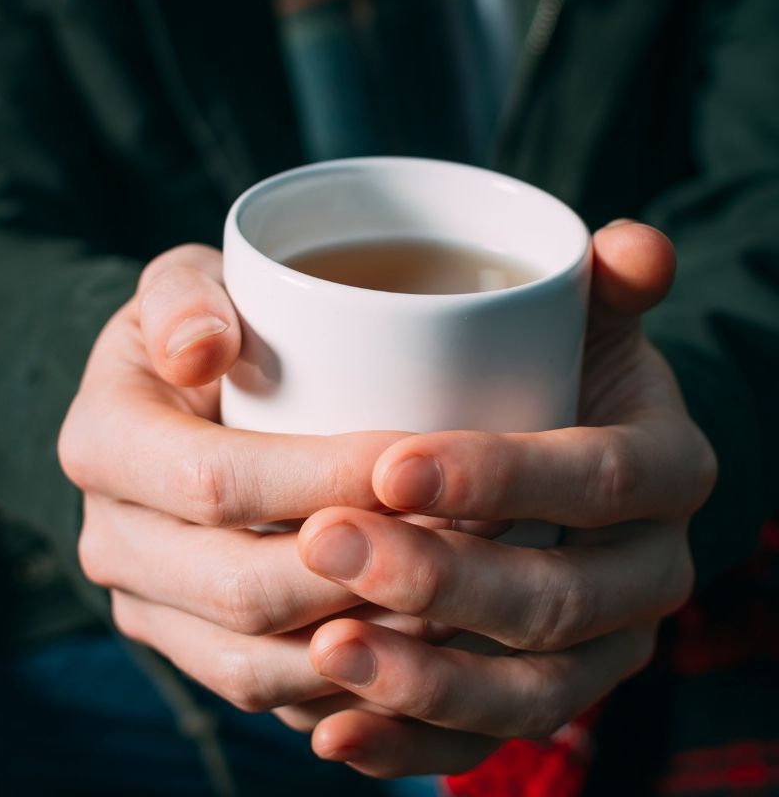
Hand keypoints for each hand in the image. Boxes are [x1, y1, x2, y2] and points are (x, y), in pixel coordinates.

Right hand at [58, 244, 412, 709]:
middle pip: (241, 589)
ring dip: (365, 640)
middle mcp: (112, 537)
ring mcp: (150, 605)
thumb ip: (182, 297)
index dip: (329, 479)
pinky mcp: (193, 643)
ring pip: (256, 663)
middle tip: (463, 535)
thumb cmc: (218, 327)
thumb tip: (199, 349)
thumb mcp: (190, 284)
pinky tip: (416, 643)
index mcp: (105, 443)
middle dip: (362, 569)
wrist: (203, 397)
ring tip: (456, 594)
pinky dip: (345, 683)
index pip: (219, 481)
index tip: (420, 464)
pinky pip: (268, 690)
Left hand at [287, 221, 716, 777]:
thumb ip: (601, 284)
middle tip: (324, 545)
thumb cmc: (552, 375)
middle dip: (439, 580)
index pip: (598, 477)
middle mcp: (649, 573)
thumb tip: (634, 244)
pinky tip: (334, 728)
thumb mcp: (580, 320)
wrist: (553, 467)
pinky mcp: (545, 698)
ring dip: (421, 680)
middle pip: (555, 600)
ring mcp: (602, 652)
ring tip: (325, 648)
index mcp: (665, 471)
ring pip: (525, 693)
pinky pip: (486, 743)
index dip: (500, 476)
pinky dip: (410, 744)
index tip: (387, 463)